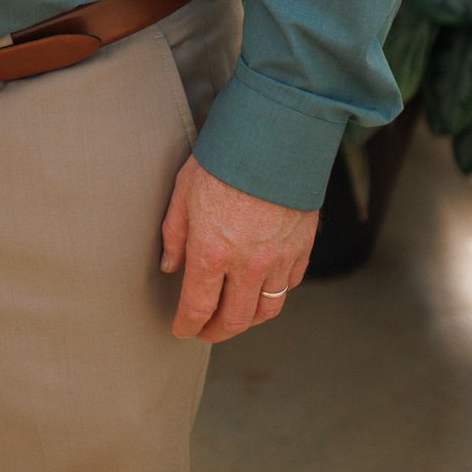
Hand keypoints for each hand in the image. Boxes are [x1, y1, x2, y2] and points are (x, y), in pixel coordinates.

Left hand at [160, 154, 317, 343]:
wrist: (273, 140)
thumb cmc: (223, 160)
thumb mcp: (184, 192)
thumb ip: (175, 235)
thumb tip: (170, 266)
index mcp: (212, 252)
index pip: (198, 307)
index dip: (188, 325)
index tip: (181, 329)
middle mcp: (247, 265)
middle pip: (235, 319)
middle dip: (216, 332)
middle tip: (205, 331)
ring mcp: (278, 260)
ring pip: (266, 310)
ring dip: (247, 320)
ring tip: (233, 316)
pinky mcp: (301, 250)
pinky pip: (289, 286)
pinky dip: (274, 294)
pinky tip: (261, 288)